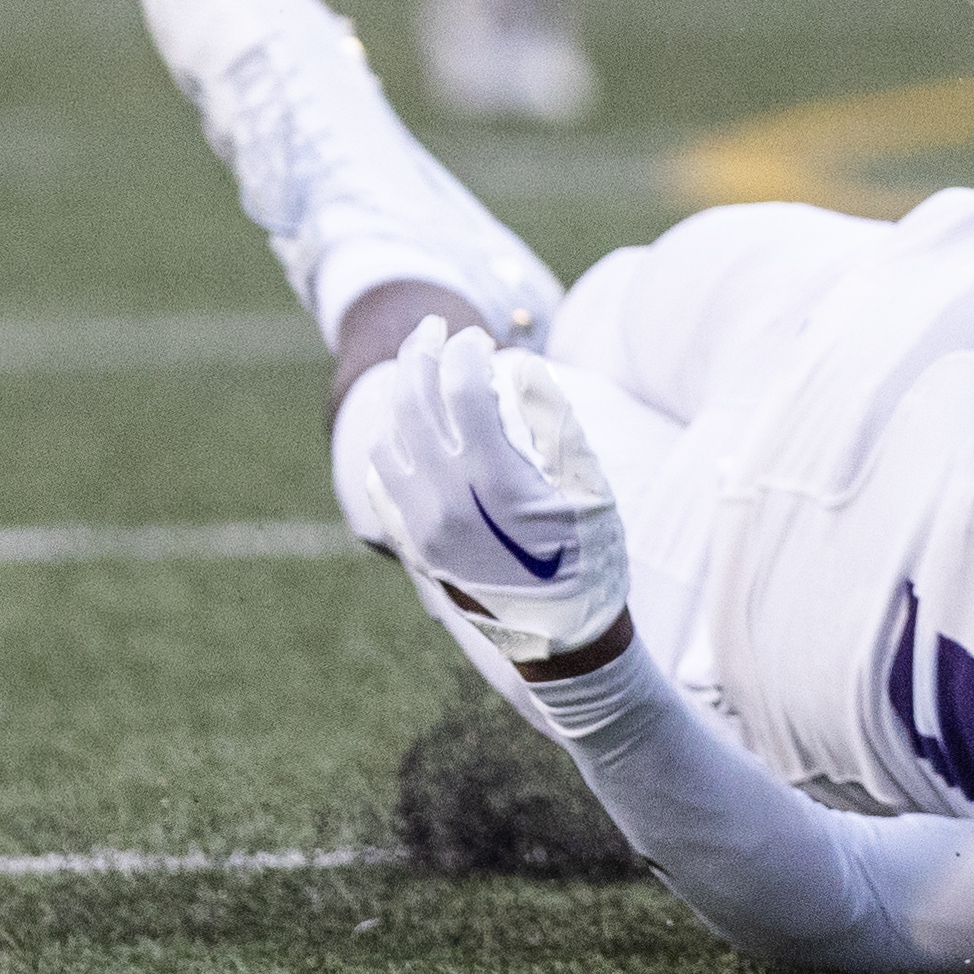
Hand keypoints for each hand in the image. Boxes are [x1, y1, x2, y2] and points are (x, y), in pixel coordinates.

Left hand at [342, 317, 628, 660]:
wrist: (563, 645)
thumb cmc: (589, 560)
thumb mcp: (588, 485)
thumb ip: (552, 417)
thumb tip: (518, 363)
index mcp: (494, 479)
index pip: (463, 386)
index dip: (469, 351)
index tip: (481, 337)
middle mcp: (447, 499)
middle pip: (413, 402)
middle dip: (421, 353)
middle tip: (435, 328)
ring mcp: (423, 525)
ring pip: (390, 440)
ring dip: (403, 399)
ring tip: (424, 376)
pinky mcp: (416, 546)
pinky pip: (383, 484)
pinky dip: (392, 447)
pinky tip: (411, 435)